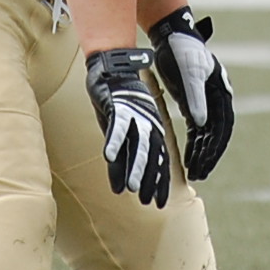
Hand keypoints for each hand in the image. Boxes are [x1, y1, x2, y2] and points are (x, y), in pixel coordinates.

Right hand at [84, 47, 171, 206]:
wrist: (113, 67)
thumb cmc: (118, 101)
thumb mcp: (127, 127)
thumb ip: (128, 149)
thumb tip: (123, 177)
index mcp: (151, 129)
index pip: (159, 159)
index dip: (159, 181)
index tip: (159, 203)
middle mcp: (146, 124)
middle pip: (150, 156)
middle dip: (150, 180)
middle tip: (149, 202)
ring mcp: (133, 116)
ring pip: (136, 144)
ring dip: (134, 166)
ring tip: (131, 188)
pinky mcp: (117, 106)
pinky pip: (116, 126)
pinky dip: (114, 141)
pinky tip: (109, 157)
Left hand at [148, 6, 234, 180]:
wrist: (171, 36)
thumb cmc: (182, 52)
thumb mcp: (189, 74)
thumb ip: (195, 98)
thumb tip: (202, 124)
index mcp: (222, 92)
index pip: (222, 126)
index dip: (216, 146)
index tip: (207, 162)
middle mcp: (217, 100)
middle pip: (217, 134)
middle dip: (210, 155)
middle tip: (200, 175)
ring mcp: (206, 102)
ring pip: (207, 134)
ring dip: (202, 153)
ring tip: (195, 172)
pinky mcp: (193, 102)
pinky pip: (198, 129)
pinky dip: (195, 143)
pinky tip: (190, 157)